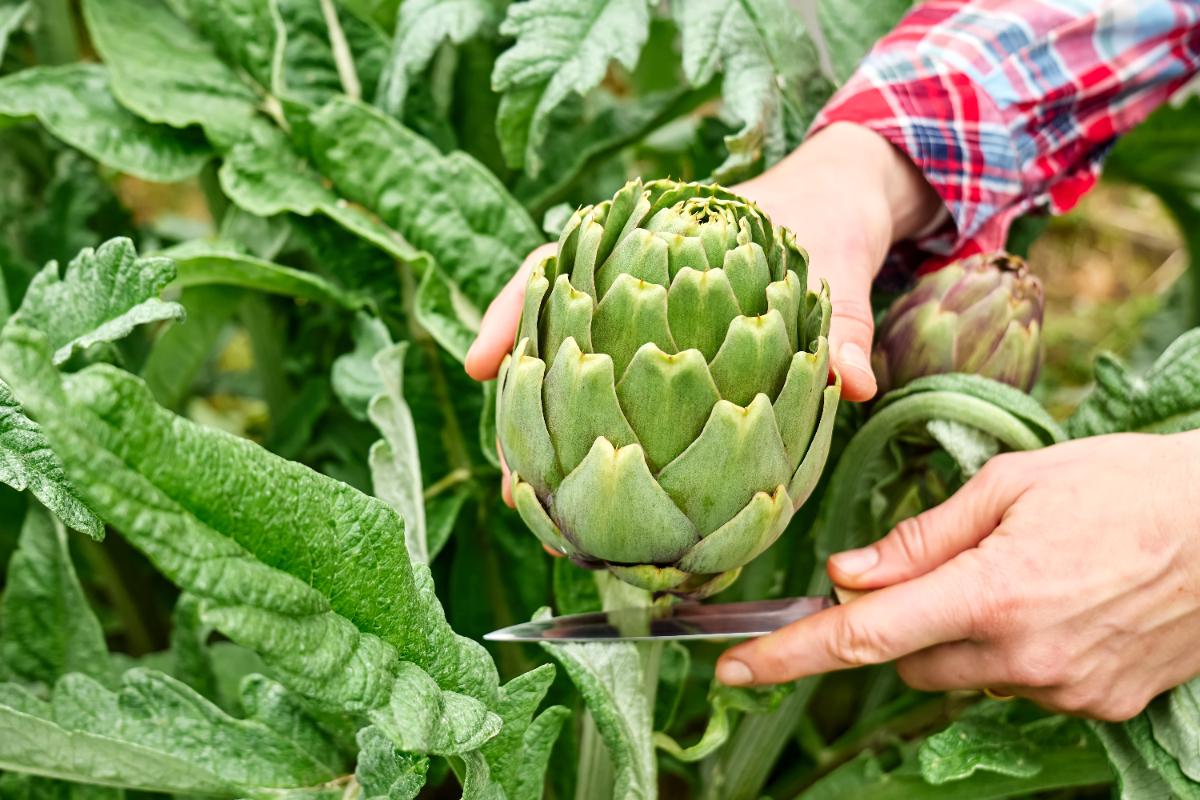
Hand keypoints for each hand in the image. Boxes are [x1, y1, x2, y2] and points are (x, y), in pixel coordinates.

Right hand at [466, 123, 943, 504]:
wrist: (844, 215)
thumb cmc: (829, 226)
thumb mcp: (841, 264)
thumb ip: (843, 324)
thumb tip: (848, 385)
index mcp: (662, 234)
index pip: (565, 262)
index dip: (516, 314)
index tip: (481, 366)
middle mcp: (639, 281)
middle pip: (556, 339)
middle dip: (530, 410)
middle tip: (514, 484)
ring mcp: (649, 324)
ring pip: (579, 375)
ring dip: (556, 439)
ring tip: (537, 506)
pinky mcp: (678, 363)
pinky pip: (627, 403)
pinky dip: (605, 445)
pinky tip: (593, 495)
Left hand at [715, 432, 1199, 721]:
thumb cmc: (1122, 485)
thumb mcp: (1010, 485)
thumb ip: (919, 538)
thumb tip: (845, 574)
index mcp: (989, 593)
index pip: (862, 636)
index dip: (789, 656)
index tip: (735, 671)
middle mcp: (1021, 657)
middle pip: (906, 660)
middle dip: (901, 621)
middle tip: (944, 565)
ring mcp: (1063, 690)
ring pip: (961, 676)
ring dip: (960, 636)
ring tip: (1023, 575)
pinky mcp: (1099, 705)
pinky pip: (1018, 686)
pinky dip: (1014, 652)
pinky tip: (1059, 604)